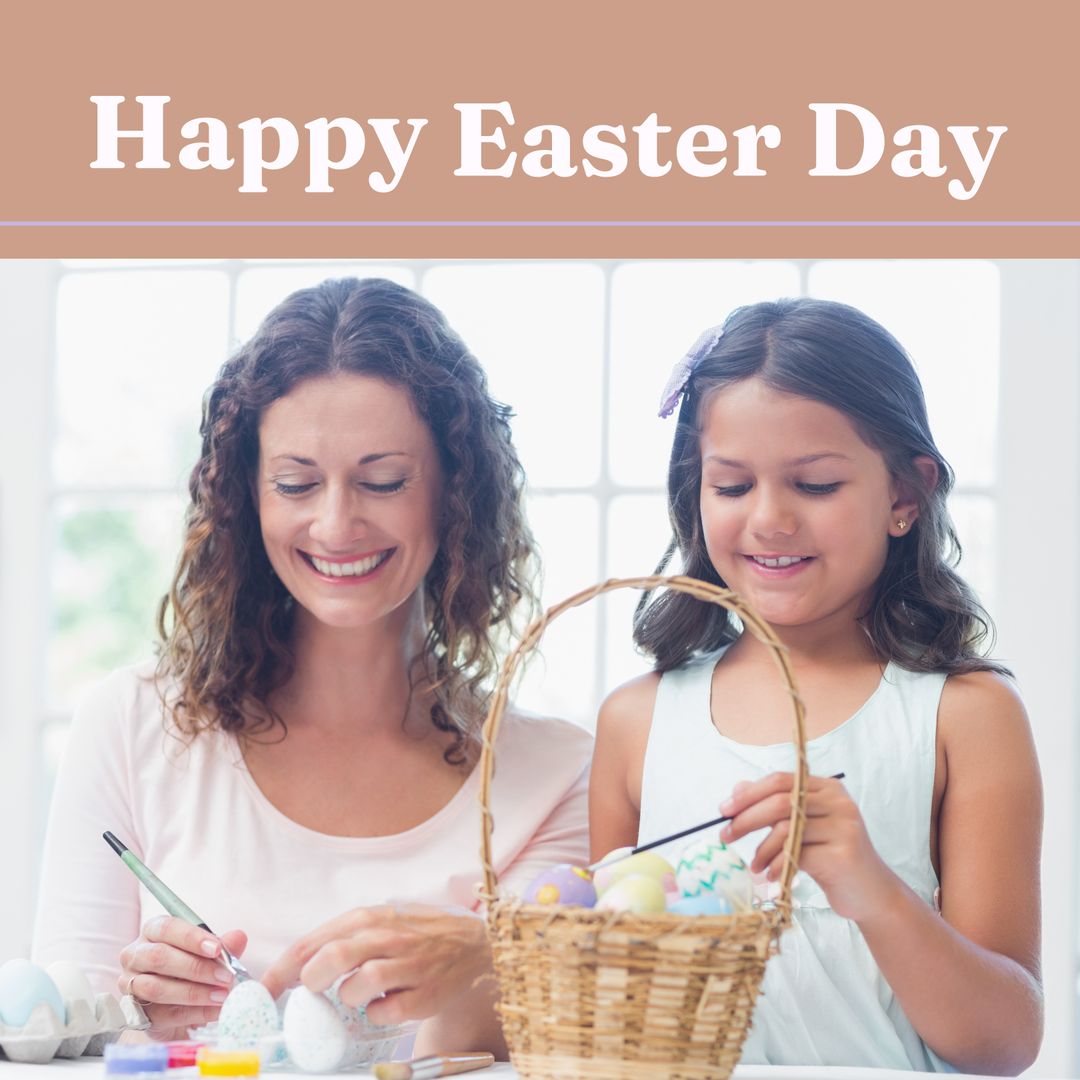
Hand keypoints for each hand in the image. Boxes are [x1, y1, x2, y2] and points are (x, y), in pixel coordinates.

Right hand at [118, 916, 247, 1039]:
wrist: (177, 1006)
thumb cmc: (191, 968)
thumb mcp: (208, 953)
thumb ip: (223, 946)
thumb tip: (239, 937)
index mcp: (152, 932)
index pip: (166, 928)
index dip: (192, 938)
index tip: (217, 949)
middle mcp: (135, 955)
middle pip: (159, 957)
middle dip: (196, 967)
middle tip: (226, 976)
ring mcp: (129, 986)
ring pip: (156, 987)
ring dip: (194, 992)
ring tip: (222, 995)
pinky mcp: (135, 1014)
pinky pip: (163, 1014)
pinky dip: (193, 1013)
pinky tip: (215, 1011)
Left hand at [262, 904, 491, 1026]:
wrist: (474, 944)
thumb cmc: (419, 933)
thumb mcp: (381, 920)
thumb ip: (344, 937)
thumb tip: (299, 965)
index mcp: (370, 917)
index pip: (313, 942)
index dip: (282, 970)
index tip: (264, 991)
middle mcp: (388, 936)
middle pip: (333, 957)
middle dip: (313, 980)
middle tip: (313, 992)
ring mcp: (408, 965)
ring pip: (360, 984)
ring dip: (348, 997)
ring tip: (356, 996)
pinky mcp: (425, 994)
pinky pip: (387, 1012)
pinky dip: (377, 1015)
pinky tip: (383, 1007)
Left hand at [720, 771, 896, 921]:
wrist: (871, 894)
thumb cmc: (832, 857)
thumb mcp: (804, 827)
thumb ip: (775, 806)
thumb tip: (737, 789)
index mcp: (828, 788)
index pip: (781, 780)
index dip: (748, 794)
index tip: (724, 810)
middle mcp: (839, 803)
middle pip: (780, 802)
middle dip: (745, 820)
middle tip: (724, 836)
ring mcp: (843, 828)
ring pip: (786, 830)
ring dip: (761, 850)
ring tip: (755, 866)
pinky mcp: (842, 855)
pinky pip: (796, 855)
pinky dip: (777, 866)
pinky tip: (772, 877)